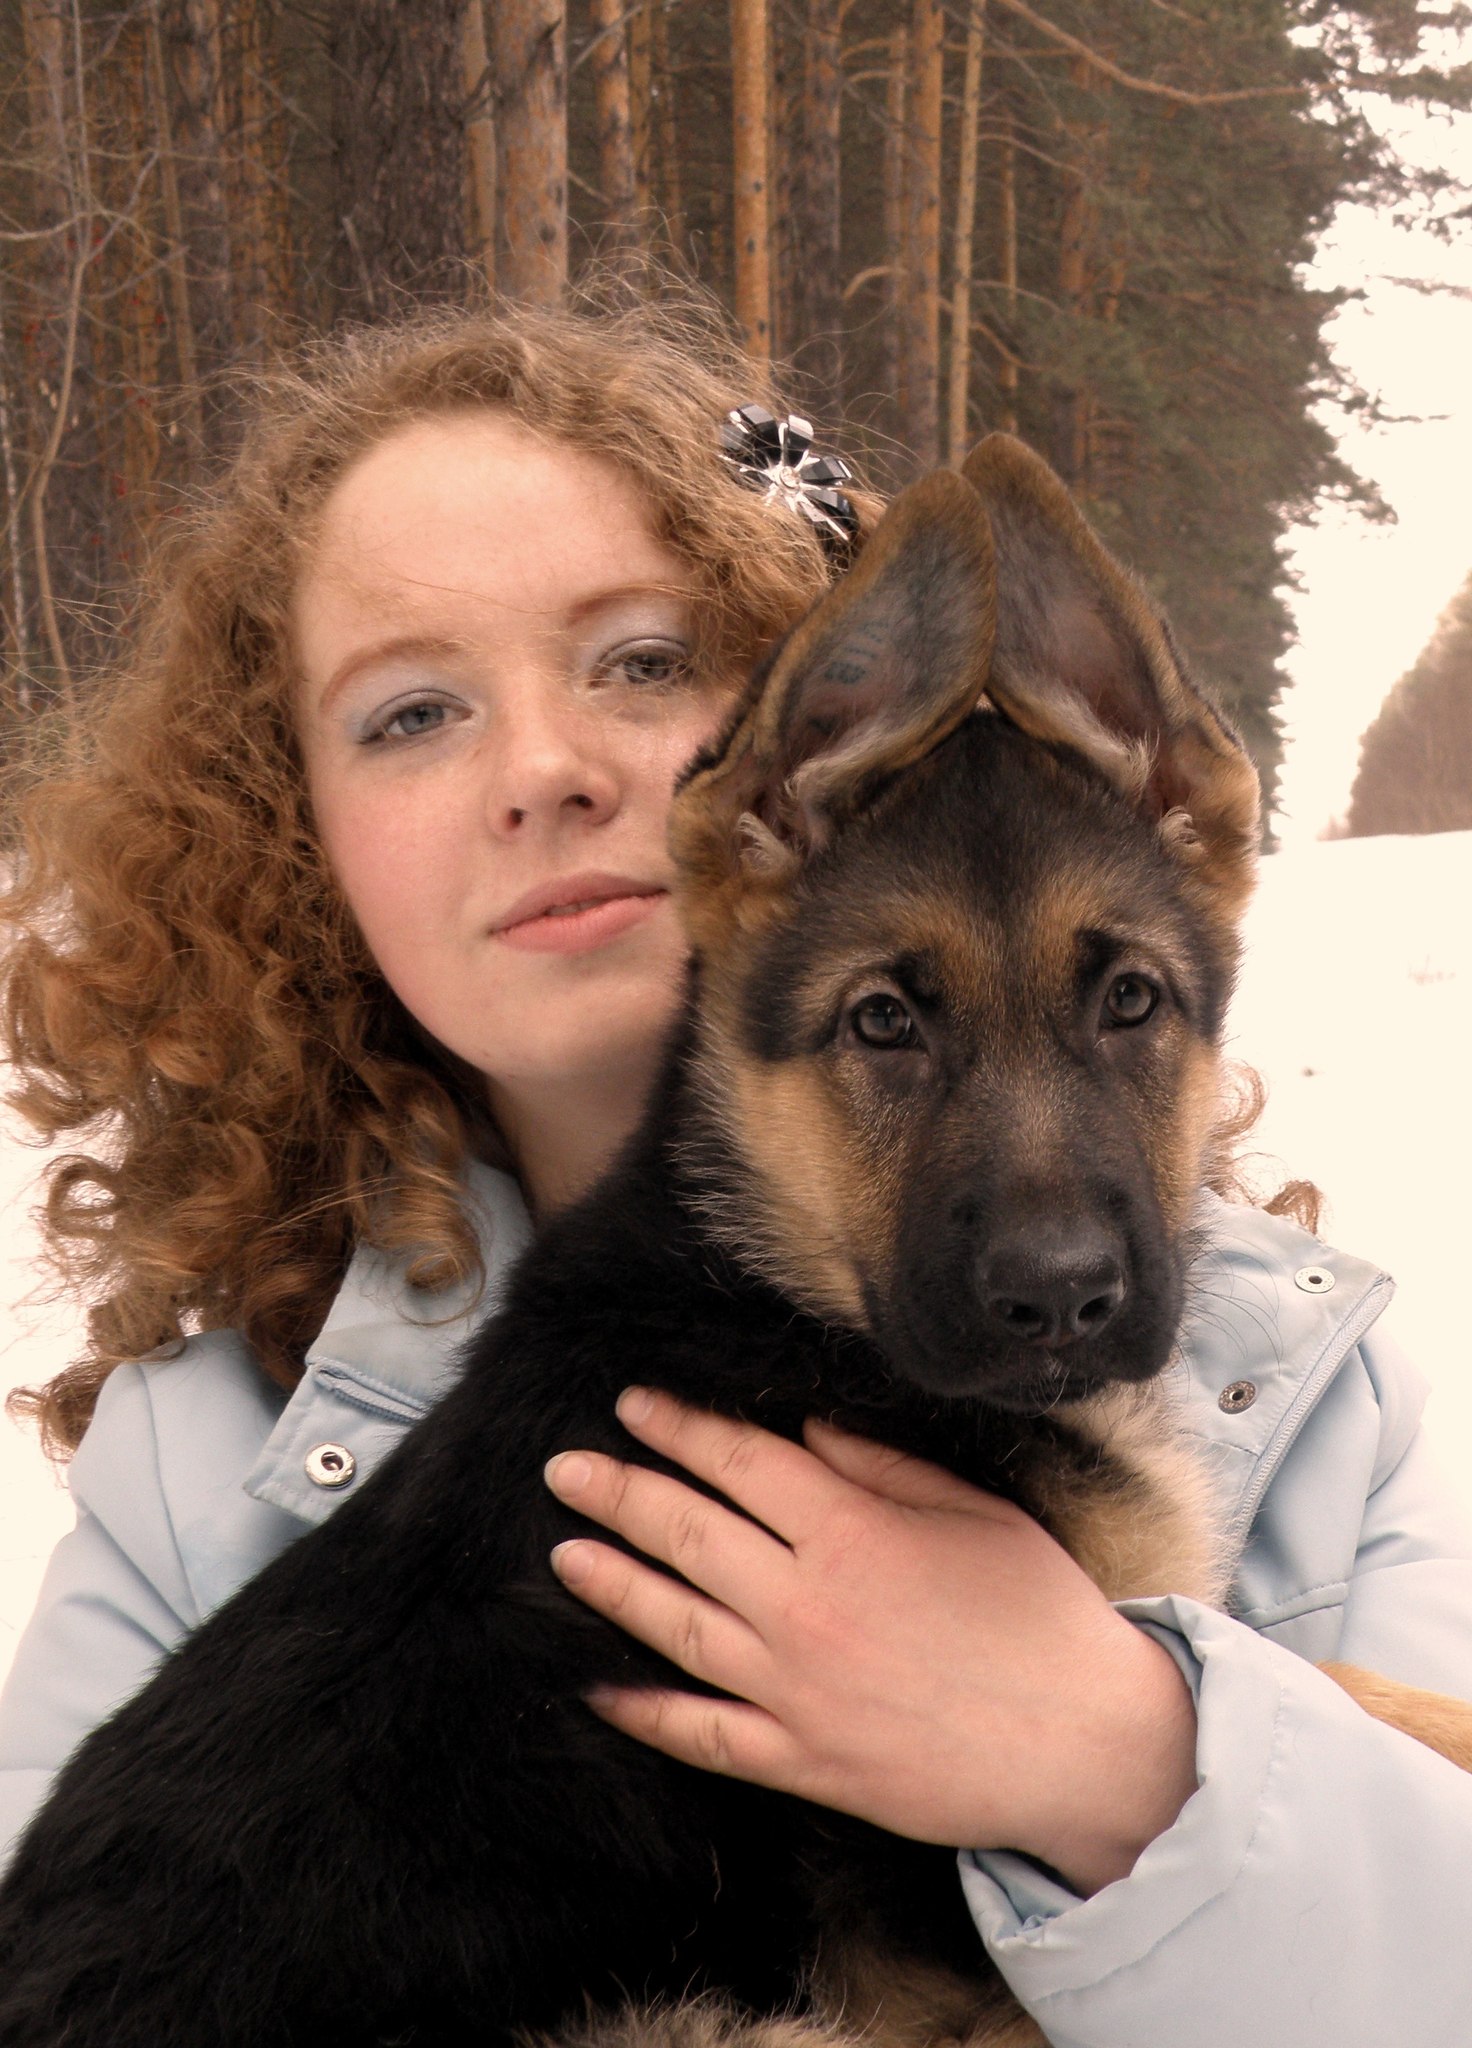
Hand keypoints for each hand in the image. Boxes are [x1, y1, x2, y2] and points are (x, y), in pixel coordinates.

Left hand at [543, 1387, 1198, 1895]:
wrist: (1085, 1745)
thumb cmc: (1038, 1613)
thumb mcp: (971, 1511)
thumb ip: (878, 1467)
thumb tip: (803, 1426)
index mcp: (851, 1532)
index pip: (739, 1463)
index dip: (679, 1429)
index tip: (633, 1405)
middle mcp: (806, 1605)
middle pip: (687, 1534)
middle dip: (619, 1493)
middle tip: (565, 1468)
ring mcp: (797, 1690)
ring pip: (677, 1627)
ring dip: (614, 1586)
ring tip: (564, 1554)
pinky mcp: (805, 1761)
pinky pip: (705, 1735)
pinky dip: (646, 1714)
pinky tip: (598, 1689)